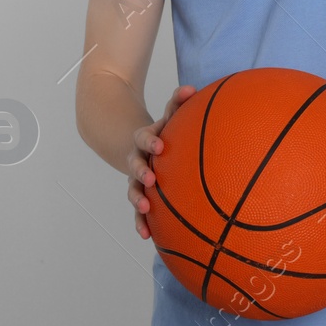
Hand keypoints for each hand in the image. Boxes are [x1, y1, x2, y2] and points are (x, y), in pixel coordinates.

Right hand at [129, 84, 195, 240]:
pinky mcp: (140, 194)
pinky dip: (142, 222)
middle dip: (141, 172)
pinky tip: (147, 236)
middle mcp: (136, 159)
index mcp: (144, 139)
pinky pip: (139, 210)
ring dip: (138, 200)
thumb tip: (191, 88)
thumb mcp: (168, 114)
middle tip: (151, 179)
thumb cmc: (162, 130)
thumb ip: (178, 102)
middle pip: (135, 165)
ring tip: (145, 210)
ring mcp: (136, 178)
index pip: (144, 138)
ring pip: (133, 190)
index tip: (160, 146)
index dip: (151, 141)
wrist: (136, 145)